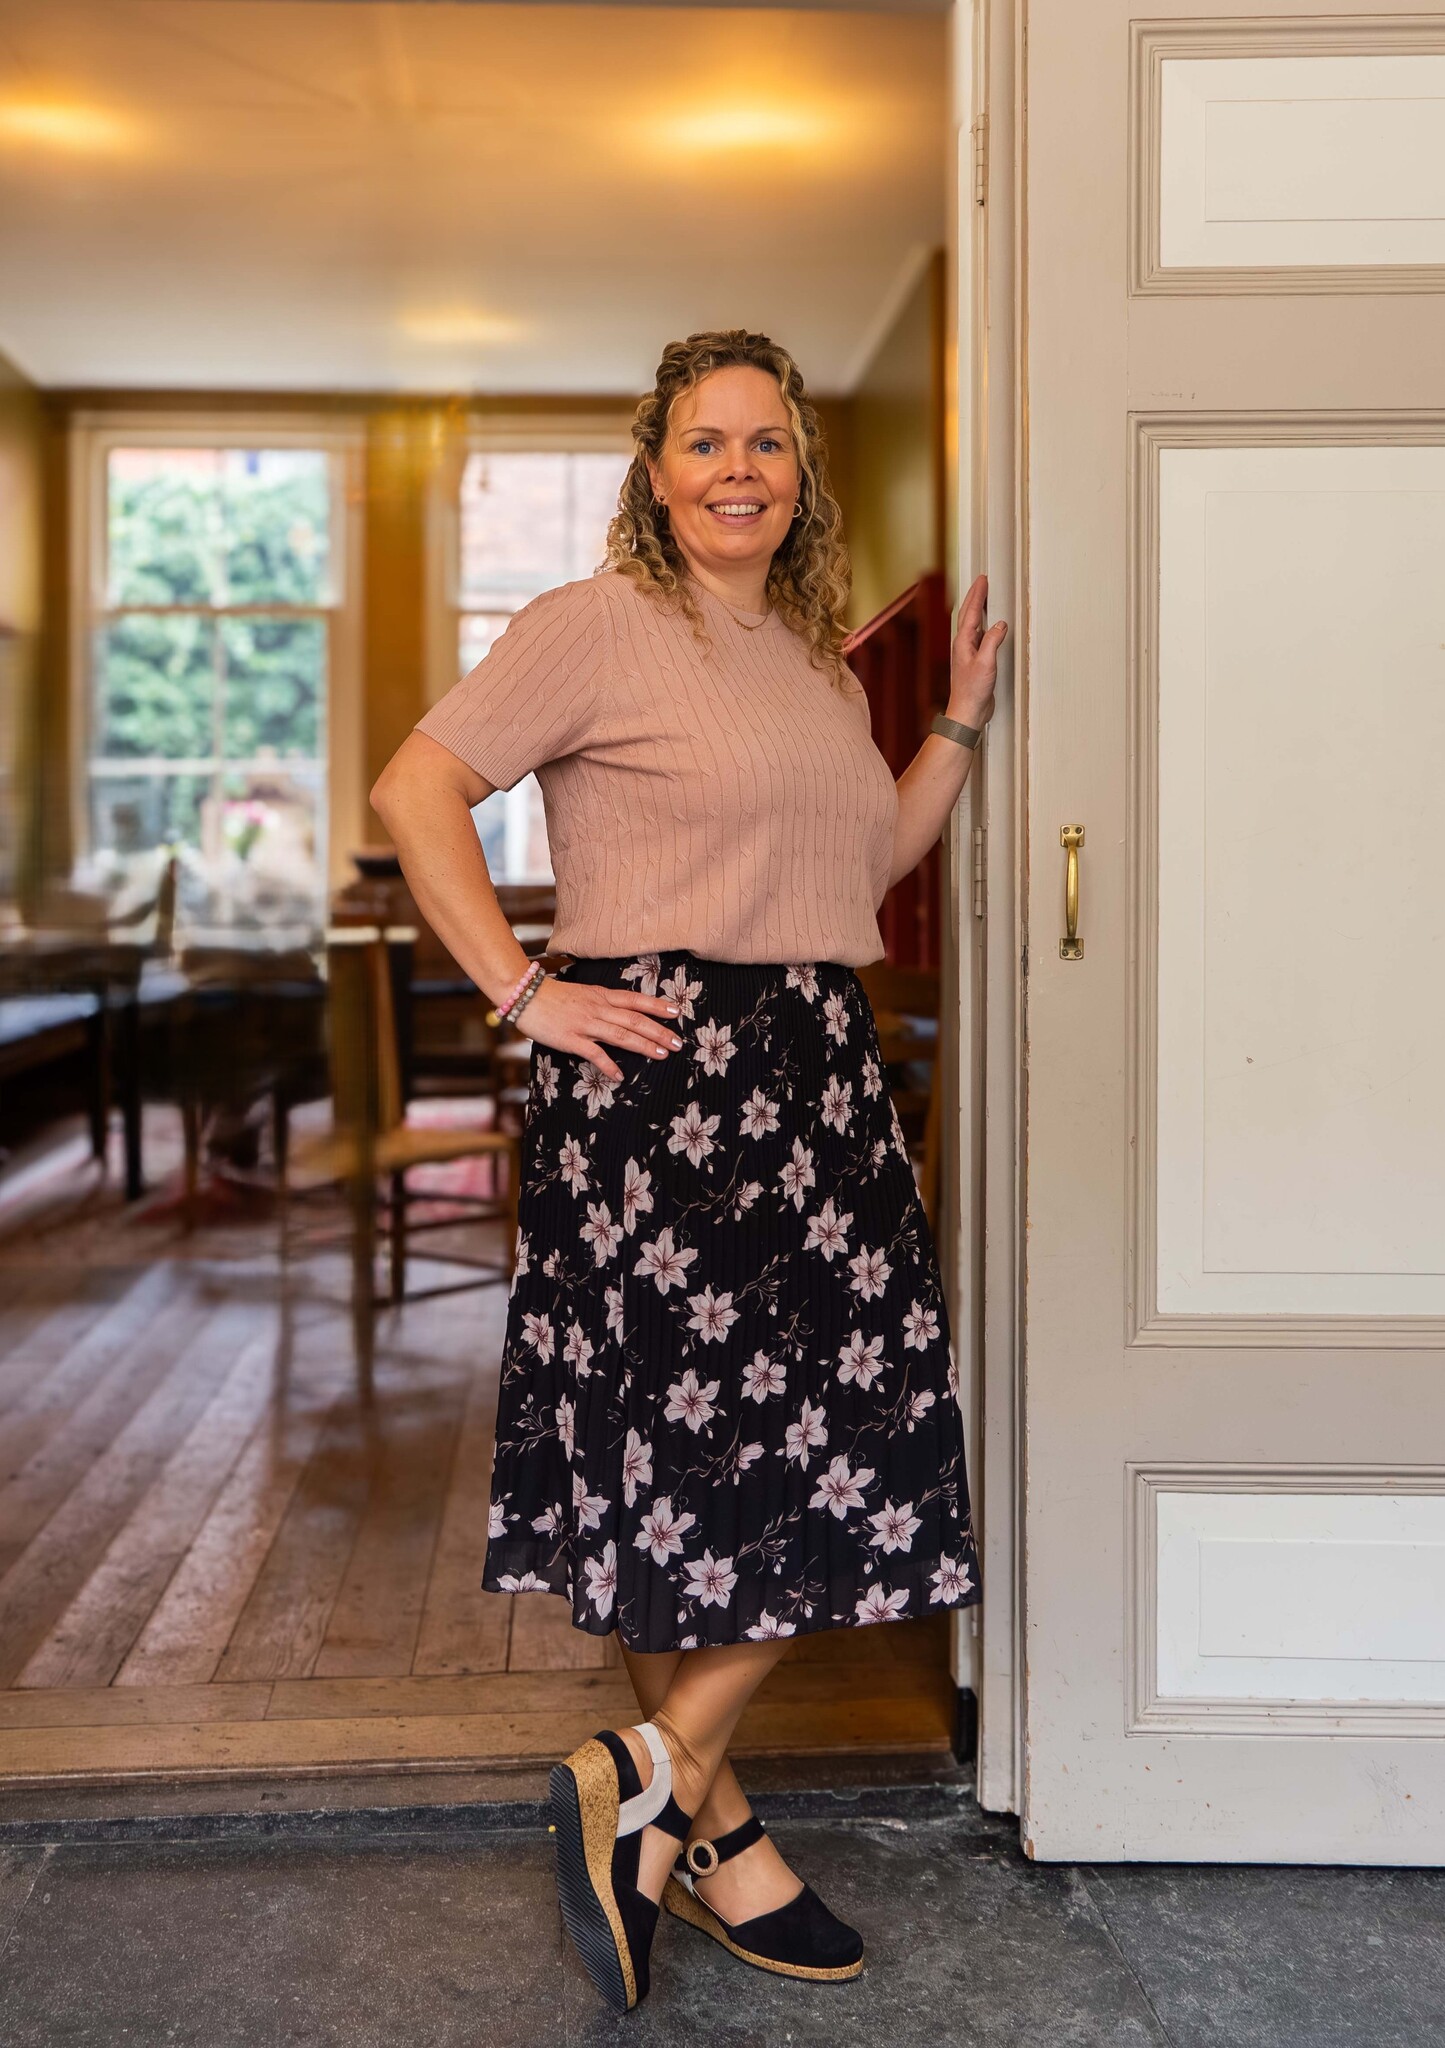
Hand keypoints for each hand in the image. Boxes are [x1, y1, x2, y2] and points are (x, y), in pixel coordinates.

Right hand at [518, 975, 684, 1083]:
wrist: (524, 995)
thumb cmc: (553, 996)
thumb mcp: (583, 992)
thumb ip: (602, 1002)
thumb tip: (621, 1010)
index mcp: (601, 995)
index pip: (635, 1000)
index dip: (657, 1006)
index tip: (676, 1012)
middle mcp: (597, 1008)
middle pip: (634, 1019)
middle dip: (659, 1031)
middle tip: (678, 1042)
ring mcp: (585, 1024)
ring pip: (620, 1035)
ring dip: (643, 1045)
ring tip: (661, 1055)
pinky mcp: (570, 1039)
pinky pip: (593, 1053)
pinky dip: (608, 1065)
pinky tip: (620, 1076)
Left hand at [949, 573, 1007, 730]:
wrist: (967, 711)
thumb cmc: (973, 691)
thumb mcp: (986, 663)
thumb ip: (992, 641)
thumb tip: (1000, 624)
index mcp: (963, 642)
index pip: (972, 612)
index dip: (978, 594)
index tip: (983, 580)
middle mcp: (963, 645)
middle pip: (968, 614)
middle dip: (975, 596)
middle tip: (981, 581)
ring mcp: (968, 652)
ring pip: (972, 624)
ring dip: (977, 608)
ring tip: (982, 597)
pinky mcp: (975, 661)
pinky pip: (979, 636)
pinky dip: (983, 625)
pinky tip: (987, 627)